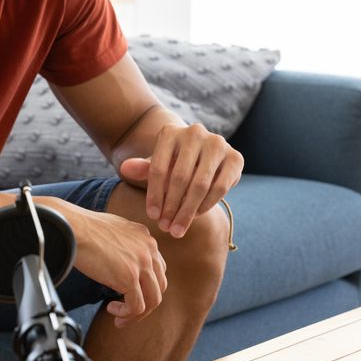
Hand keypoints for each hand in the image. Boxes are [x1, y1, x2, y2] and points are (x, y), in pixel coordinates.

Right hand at [54, 203, 166, 328]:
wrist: (74, 227)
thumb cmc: (85, 228)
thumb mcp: (114, 230)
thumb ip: (125, 244)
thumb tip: (121, 261)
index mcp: (146, 238)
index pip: (158, 269)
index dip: (146, 286)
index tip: (129, 294)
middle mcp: (149, 249)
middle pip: (159, 287)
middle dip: (145, 303)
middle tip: (127, 311)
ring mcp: (142, 263)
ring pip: (153, 300)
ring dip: (136, 314)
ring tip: (119, 317)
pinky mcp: (130, 277)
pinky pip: (137, 306)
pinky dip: (126, 314)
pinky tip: (111, 310)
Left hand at [119, 124, 242, 238]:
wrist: (202, 157)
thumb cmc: (173, 163)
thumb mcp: (157, 166)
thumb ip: (142, 169)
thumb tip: (125, 168)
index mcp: (170, 132)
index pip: (158, 168)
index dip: (154, 195)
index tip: (152, 216)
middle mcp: (195, 132)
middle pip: (180, 178)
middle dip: (171, 207)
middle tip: (165, 228)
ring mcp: (218, 143)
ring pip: (200, 185)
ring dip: (188, 211)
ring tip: (178, 228)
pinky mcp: (235, 158)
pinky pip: (220, 187)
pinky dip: (207, 205)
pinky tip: (196, 216)